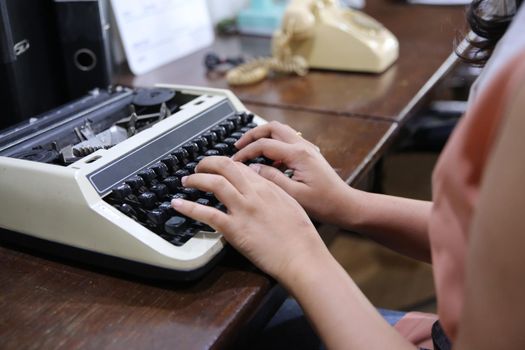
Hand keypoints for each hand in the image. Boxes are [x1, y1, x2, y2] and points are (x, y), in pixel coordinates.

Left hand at [171, 156, 327, 279]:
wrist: (301, 256)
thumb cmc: (301, 236)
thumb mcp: (291, 204)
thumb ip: (274, 191)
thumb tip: (262, 183)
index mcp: (268, 187)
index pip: (242, 167)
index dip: (226, 164)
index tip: (219, 168)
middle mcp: (254, 193)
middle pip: (225, 167)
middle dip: (208, 163)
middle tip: (199, 167)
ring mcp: (243, 210)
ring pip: (214, 183)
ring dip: (196, 179)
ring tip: (187, 181)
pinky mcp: (234, 229)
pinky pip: (207, 214)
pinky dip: (189, 207)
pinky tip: (178, 204)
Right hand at [232, 121, 352, 225]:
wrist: (345, 205)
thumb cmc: (324, 203)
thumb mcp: (293, 194)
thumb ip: (271, 178)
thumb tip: (252, 168)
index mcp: (298, 155)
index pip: (264, 144)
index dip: (246, 152)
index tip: (234, 161)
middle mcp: (303, 146)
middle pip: (272, 127)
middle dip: (252, 135)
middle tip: (238, 146)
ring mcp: (307, 148)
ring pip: (280, 131)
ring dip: (263, 137)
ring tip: (249, 150)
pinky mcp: (309, 154)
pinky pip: (287, 141)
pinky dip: (273, 145)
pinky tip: (267, 161)